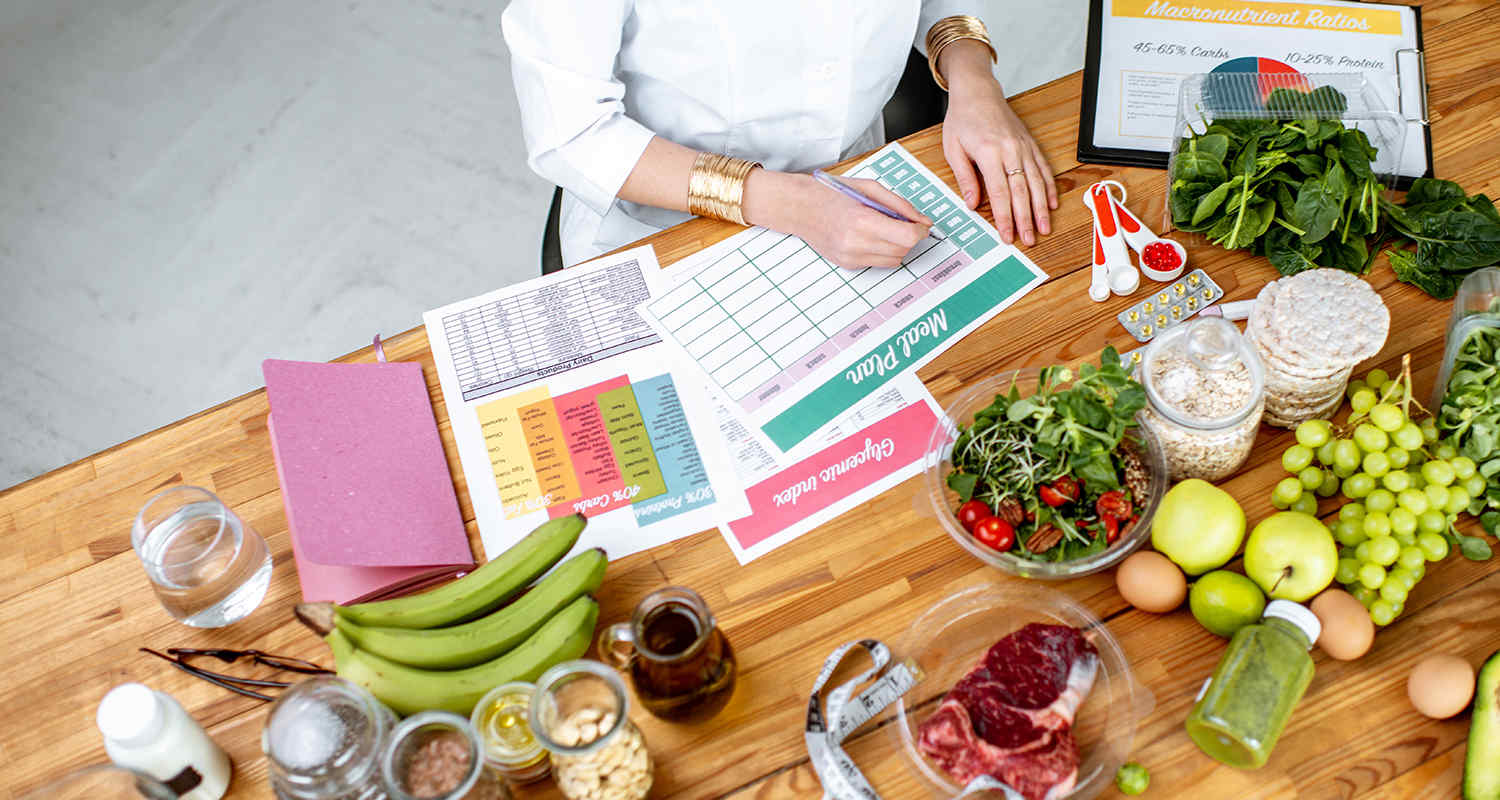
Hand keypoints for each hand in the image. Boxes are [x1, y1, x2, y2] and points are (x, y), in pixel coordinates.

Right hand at [744, 170, 930, 268]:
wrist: (800, 208)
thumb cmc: (832, 193)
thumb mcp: (870, 188)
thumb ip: (900, 205)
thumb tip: (923, 221)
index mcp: (863, 220)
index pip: (907, 237)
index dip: (920, 231)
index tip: (921, 225)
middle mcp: (856, 243)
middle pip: (903, 250)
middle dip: (909, 237)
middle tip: (901, 222)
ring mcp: (851, 257)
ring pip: (894, 260)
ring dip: (897, 246)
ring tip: (883, 228)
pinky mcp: (848, 264)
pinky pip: (878, 263)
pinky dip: (882, 251)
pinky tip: (869, 236)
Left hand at [939, 41, 1057, 245]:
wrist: (978, 92)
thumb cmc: (963, 119)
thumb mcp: (953, 149)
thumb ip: (965, 178)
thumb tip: (972, 203)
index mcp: (989, 152)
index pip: (999, 193)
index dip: (1004, 217)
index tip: (1007, 235)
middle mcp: (1010, 150)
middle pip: (1021, 191)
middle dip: (1026, 219)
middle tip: (1029, 239)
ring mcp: (1023, 146)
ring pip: (1036, 182)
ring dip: (1041, 208)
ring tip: (1044, 228)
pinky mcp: (1030, 144)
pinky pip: (1043, 168)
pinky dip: (1049, 187)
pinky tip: (1052, 203)